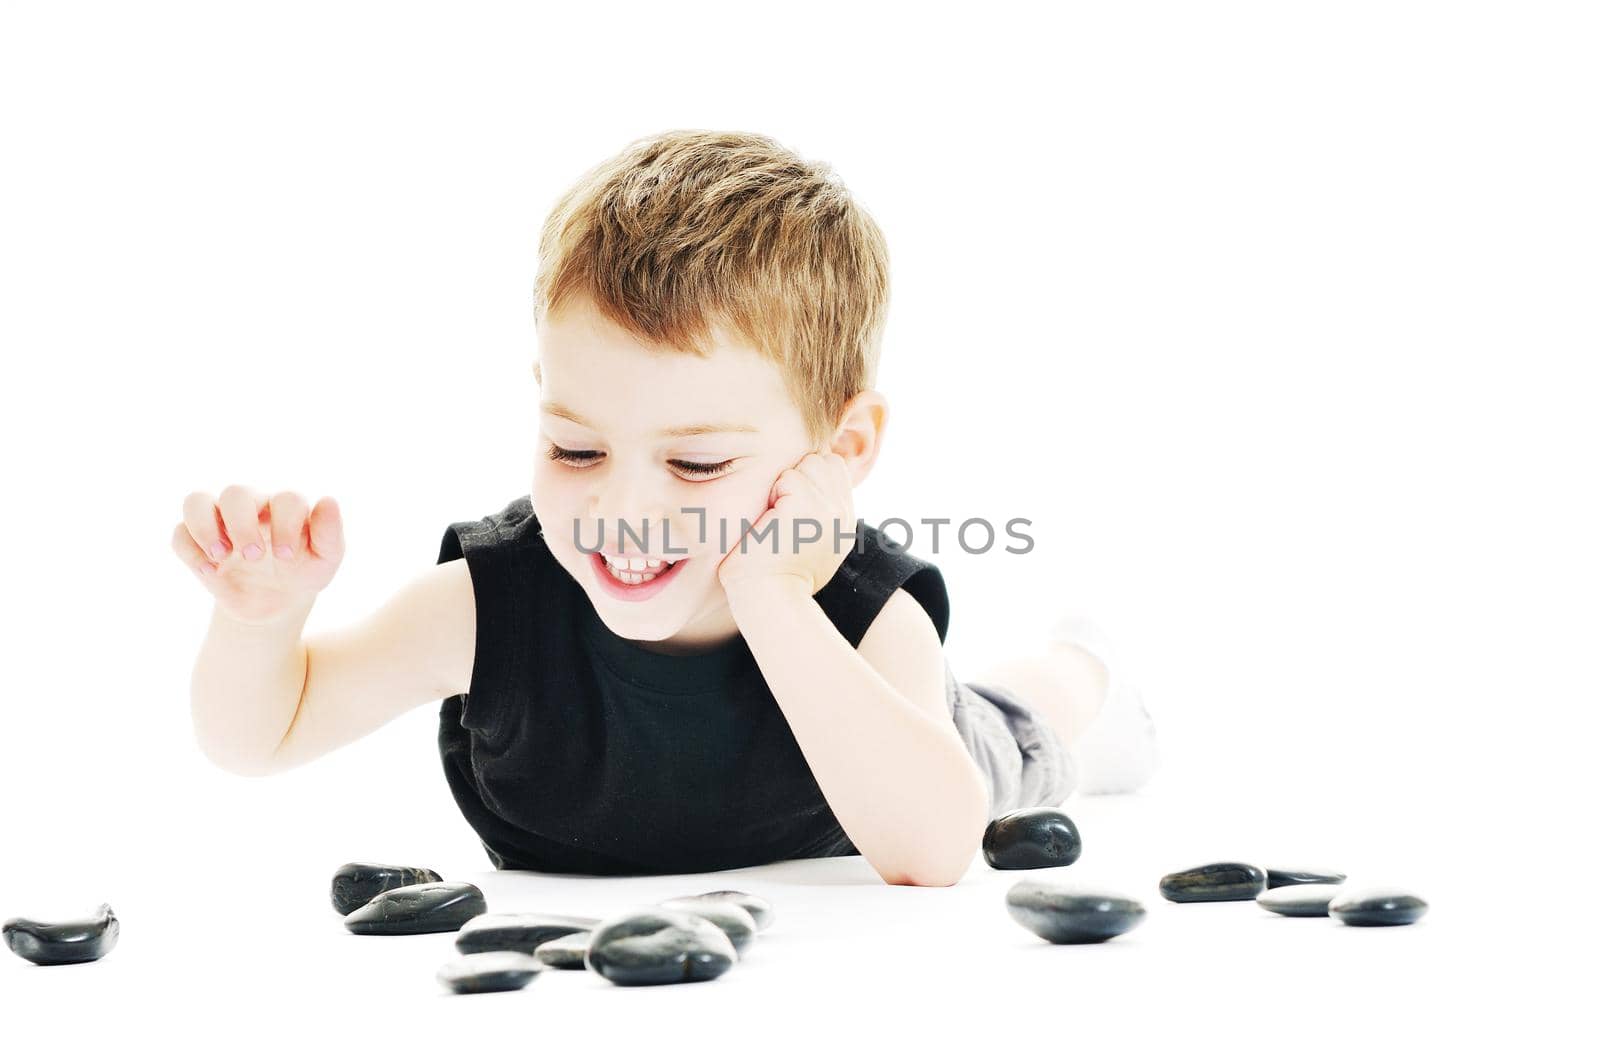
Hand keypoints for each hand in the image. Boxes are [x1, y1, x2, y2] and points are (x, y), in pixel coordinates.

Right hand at [172, 484, 344, 624]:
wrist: (276, 603)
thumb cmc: (304, 572)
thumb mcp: (325, 560)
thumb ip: (330, 533)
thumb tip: (329, 500)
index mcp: (285, 506)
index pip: (284, 498)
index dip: (286, 524)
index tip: (286, 556)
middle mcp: (251, 506)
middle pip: (235, 492)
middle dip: (242, 525)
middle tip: (254, 557)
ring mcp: (220, 521)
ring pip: (197, 501)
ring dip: (205, 527)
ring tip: (221, 556)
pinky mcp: (197, 542)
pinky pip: (179, 533)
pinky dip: (190, 550)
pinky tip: (209, 572)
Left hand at [717, 450, 855, 598]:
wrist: (770, 600)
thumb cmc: (774, 578)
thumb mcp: (807, 544)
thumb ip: (817, 514)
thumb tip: (800, 483)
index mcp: (844, 522)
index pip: (833, 468)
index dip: (807, 478)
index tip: (788, 510)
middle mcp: (844, 514)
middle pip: (822, 461)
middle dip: (796, 477)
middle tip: (780, 515)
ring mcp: (831, 509)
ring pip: (807, 464)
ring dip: (783, 486)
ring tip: (776, 519)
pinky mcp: (810, 507)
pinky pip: (788, 477)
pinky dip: (772, 495)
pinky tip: (770, 523)